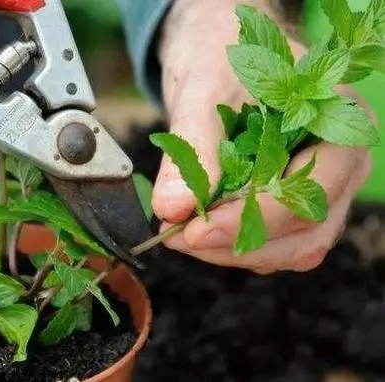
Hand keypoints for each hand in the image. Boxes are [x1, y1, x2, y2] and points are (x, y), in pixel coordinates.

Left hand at [152, 0, 372, 273]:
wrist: (219, 57)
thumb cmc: (221, 61)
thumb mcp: (202, 94)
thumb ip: (192, 151)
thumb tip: (173, 209)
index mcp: (338, 123)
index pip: (311, 190)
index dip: (253, 219)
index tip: (194, 230)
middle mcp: (341, 163)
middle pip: (306, 230)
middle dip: (238, 242)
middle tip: (179, 237)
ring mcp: (323, 188)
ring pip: (293, 247)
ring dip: (235, 251)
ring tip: (182, 235)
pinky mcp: (294, 203)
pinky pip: (277, 243)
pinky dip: (236, 245)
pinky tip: (200, 229)